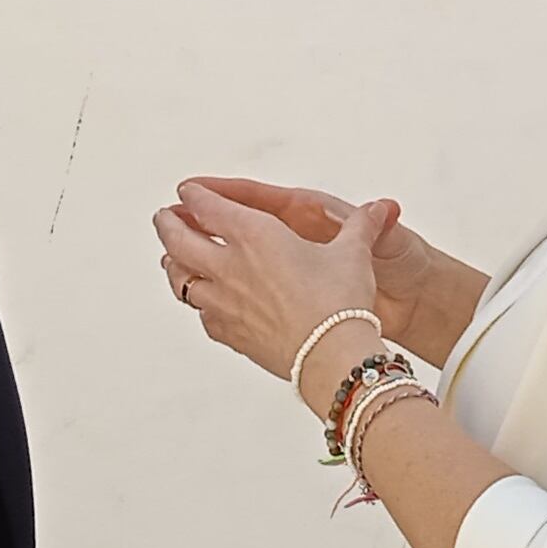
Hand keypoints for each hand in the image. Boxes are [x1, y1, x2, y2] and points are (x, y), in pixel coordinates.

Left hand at [155, 180, 388, 402]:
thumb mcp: (353, 253)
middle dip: (167, 223)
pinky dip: (198, 304)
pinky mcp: (228, 333)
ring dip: (173, 264)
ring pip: (179, 278)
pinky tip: (205, 303)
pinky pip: (201, 315)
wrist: (331, 357)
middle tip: (164, 217)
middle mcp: (229, 265)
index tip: (189, 190)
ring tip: (172, 258)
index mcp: (254, 234)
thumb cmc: (340, 302)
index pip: (207, 205)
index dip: (194, 194)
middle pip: (177, 238)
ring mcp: (222, 302)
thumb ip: (360, 226)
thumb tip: (382, 208)